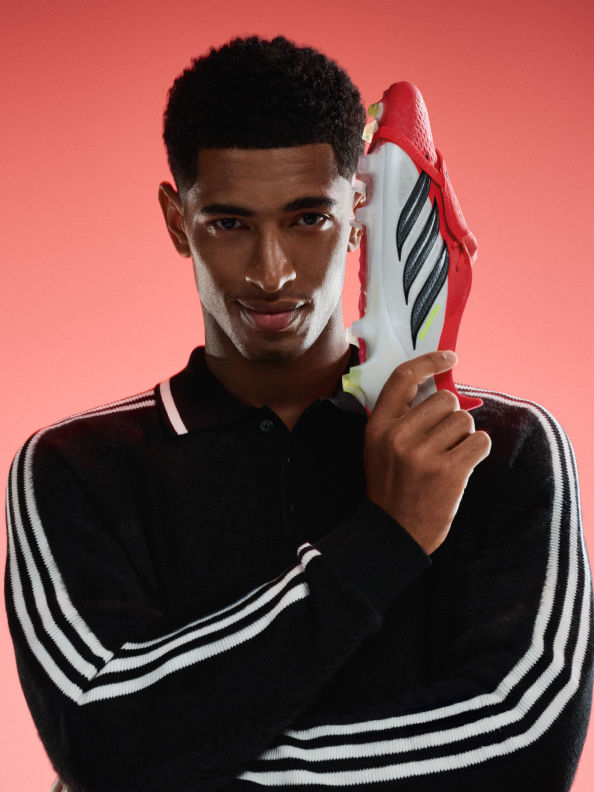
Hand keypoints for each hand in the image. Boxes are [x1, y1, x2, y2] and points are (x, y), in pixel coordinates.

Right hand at [364, 351, 490, 553]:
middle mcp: (398, 436)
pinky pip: (480, 441)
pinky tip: (462, 465)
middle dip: (451, 416)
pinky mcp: (449, 472)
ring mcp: (423, 454)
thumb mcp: (379, 446)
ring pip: (464, 420)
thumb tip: (437, 386)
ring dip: (464, 436)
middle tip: (441, 441)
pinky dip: (477, 450)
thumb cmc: (392, 486)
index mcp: (378, 425)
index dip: (429, 360)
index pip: (404, 377)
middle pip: (445, 399)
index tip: (449, 356)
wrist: (394, 533)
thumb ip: (400, 417)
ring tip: (448, 456)